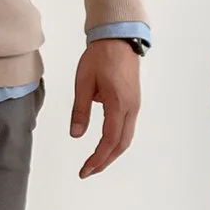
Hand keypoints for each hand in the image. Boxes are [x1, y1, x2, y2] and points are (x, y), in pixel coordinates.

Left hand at [70, 38, 141, 179]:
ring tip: (95, 162)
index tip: (85, 170)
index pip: (109, 141)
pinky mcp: (132, 101)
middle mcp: (131, 108)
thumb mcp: (83, 83)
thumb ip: (80, 111)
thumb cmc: (101, 56)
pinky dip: (116, 141)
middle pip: (121, 144)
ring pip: (126, 138)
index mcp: (118, 104)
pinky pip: (127, 128)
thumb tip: (75, 135)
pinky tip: (104, 144)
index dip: (97, 159)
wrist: (118, 38)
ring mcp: (134, 105)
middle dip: (105, 161)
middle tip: (88, 171)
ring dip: (111, 153)